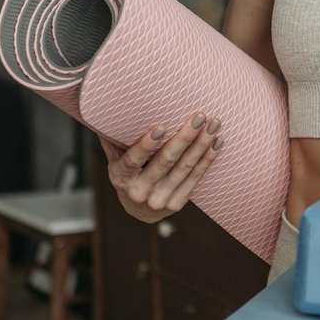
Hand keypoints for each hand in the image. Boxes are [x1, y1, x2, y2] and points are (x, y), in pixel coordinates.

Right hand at [99, 109, 223, 222]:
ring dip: (202, 145)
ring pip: (185, 169)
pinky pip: (195, 178)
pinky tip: (217, 141)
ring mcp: (160, 200)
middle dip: (184, 137)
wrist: (138, 210)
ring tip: (214, 124)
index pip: (134, 160)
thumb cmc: (128, 174)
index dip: (146, 144)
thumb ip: (113, 138)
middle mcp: (140, 191)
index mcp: (122, 177)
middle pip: (165, 162)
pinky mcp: (177, 203)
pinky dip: (207, 159)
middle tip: (198, 116)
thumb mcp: (115, 159)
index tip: (161, 126)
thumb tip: (102, 109)